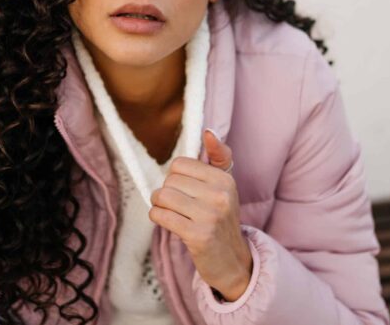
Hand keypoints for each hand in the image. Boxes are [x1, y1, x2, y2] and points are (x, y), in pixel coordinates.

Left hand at [149, 128, 253, 300]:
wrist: (231, 260)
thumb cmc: (221, 217)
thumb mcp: (224, 186)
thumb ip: (218, 156)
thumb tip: (208, 131)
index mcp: (225, 179)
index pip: (180, 164)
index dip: (175, 176)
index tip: (184, 188)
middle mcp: (220, 195)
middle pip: (170, 180)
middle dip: (166, 191)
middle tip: (177, 204)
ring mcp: (210, 216)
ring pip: (163, 196)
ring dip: (159, 204)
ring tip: (170, 211)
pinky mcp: (197, 236)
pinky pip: (160, 215)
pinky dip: (157, 217)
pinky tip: (168, 222)